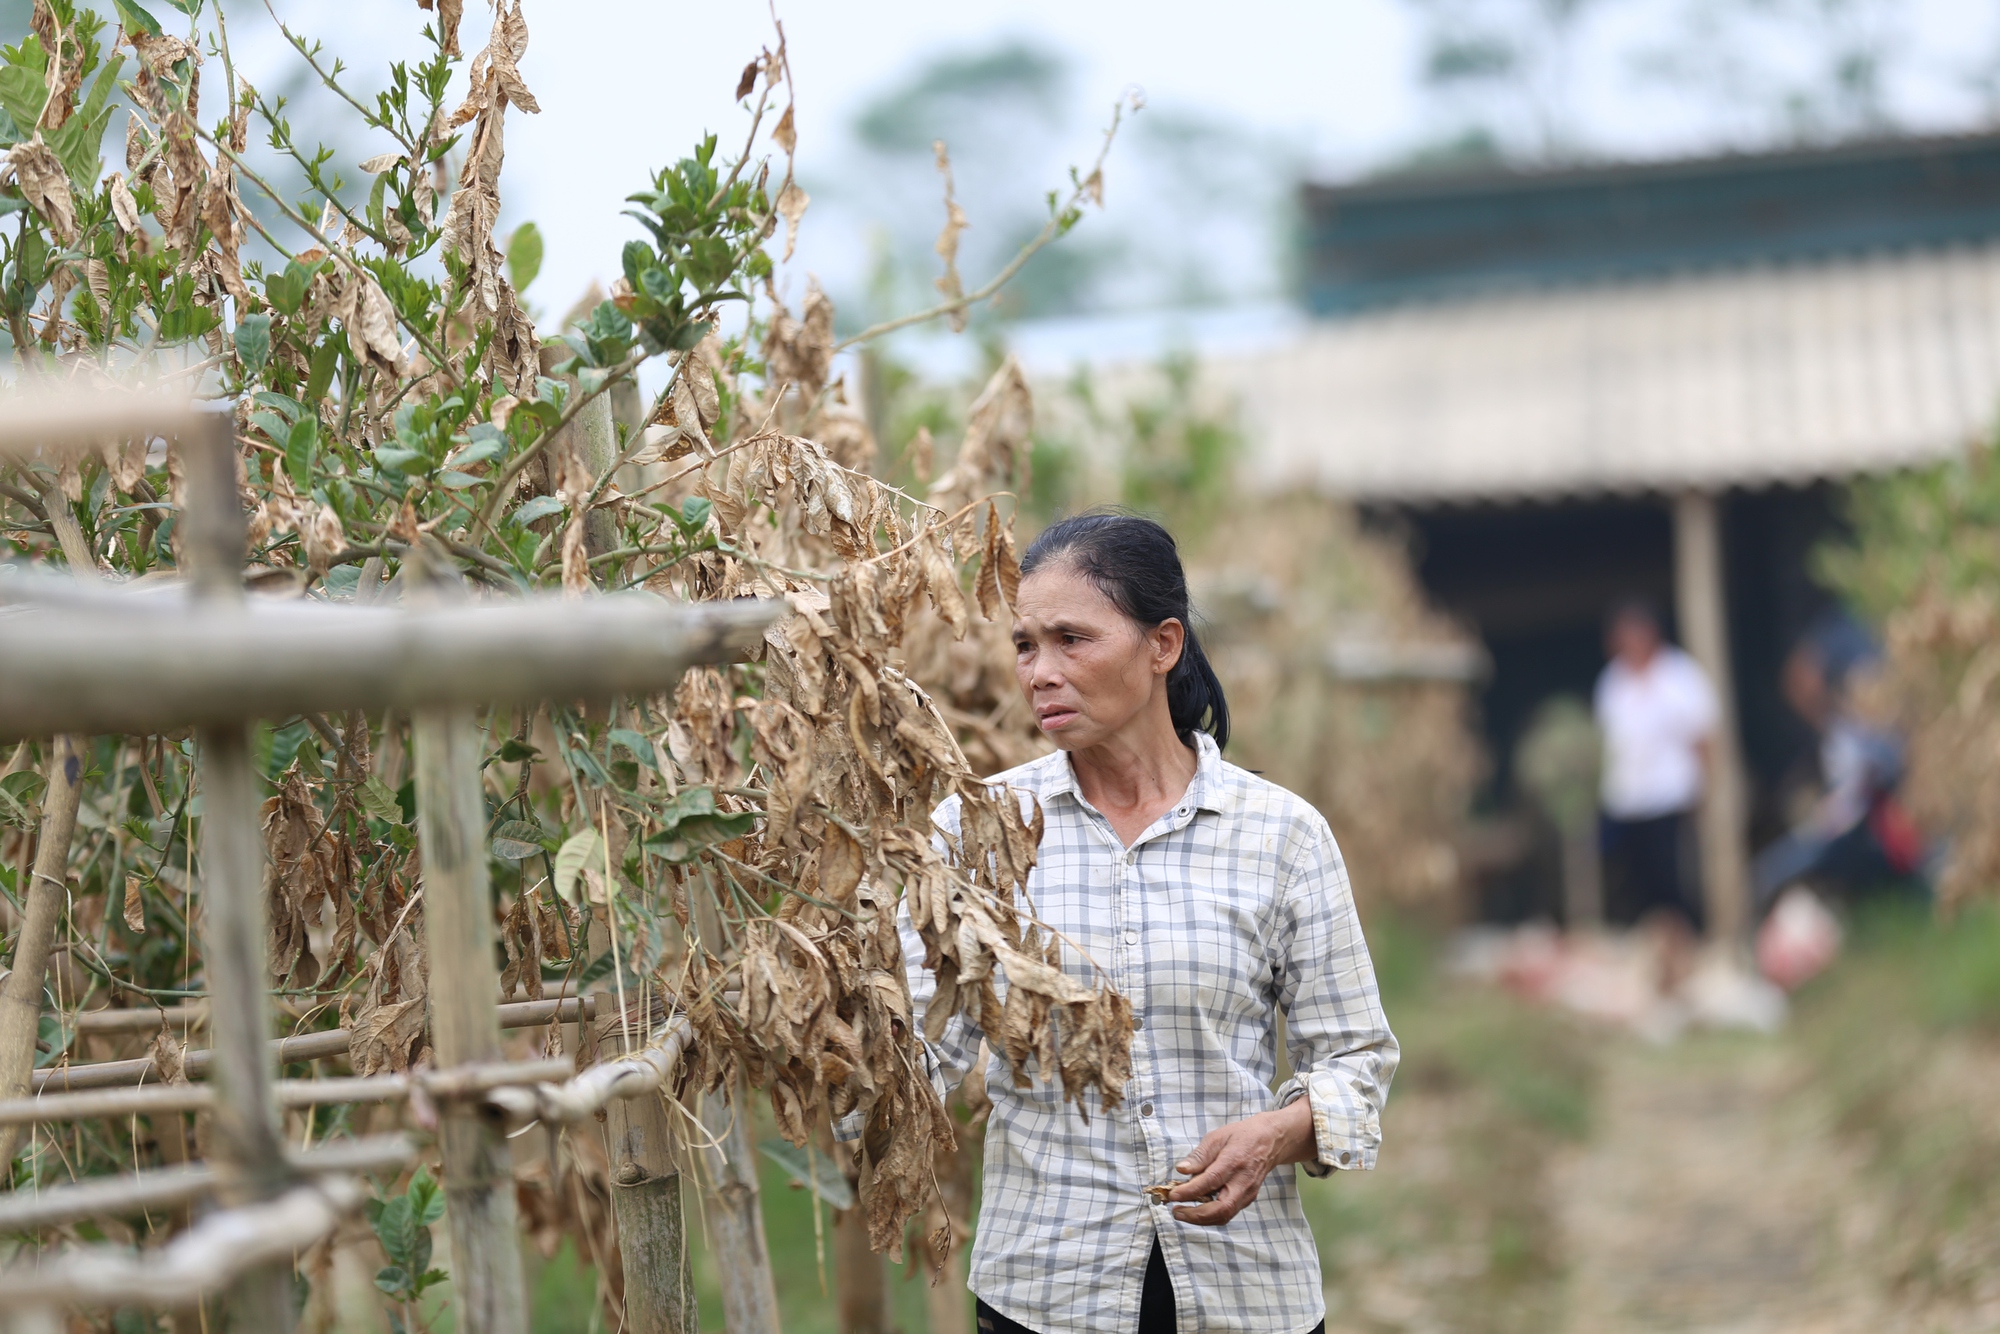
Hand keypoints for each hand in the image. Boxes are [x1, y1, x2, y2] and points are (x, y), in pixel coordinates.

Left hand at [1166, 1099, 1316, 1225]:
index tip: (1173, 1195)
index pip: (1210, 1181)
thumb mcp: (1217, 1137)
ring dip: (1201, 1219)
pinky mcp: (1248, 1199)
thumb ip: (1199, 1155)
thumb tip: (1181, 1169)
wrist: (1270, 1141)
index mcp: (1234, 1161)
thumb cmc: (1242, 1136)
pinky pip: (1228, 1213)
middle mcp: (1243, 1181)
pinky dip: (1211, 1215)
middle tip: (1176, 1211)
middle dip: (1196, 1215)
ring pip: (1225, 1215)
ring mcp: (1248, 1193)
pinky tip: (1197, 1209)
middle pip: (1222, 1208)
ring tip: (1183, 1212)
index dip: (1190, 1191)